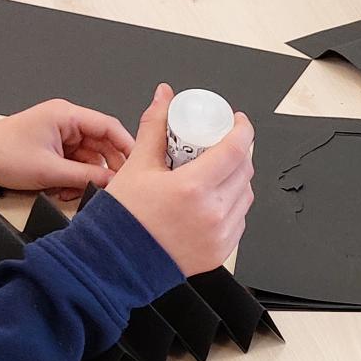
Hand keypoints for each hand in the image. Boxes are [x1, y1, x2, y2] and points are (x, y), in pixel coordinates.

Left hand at [0, 99, 135, 202]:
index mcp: (66, 115)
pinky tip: (64, 189)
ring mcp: (61, 136)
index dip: (126, 145)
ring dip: (86, 177)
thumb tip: (113, 183)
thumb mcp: (49, 170)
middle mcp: (66, 122)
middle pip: (102, 145)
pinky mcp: (55, 149)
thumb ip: (86, 177)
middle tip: (110, 186)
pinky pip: (77, 165)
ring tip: (73, 190)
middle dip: (104, 168)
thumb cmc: (2, 154)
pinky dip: (75, 179)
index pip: (109, 126)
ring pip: (90, 158)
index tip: (137, 163)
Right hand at [105, 85, 254, 275]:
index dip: (242, 129)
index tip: (237, 121)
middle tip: (220, 145)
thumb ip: (155, 126)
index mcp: (193, 189)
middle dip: (237, 152)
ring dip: (236, 179)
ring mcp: (219, 235)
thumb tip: (164, 97)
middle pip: (244, 170)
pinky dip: (232, 205)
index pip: (235, 149)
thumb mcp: (138, 164)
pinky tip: (213, 199)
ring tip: (214, 172)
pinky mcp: (221, 252)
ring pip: (245, 195)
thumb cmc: (123, 217)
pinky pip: (239, 220)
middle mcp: (212, 213)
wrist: (116, 262)